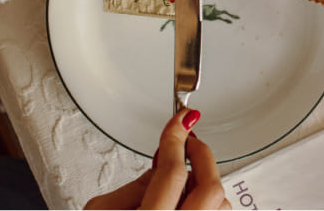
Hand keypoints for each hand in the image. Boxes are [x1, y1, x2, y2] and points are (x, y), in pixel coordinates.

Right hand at [85, 109, 226, 209]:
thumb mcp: (102, 209)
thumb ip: (136, 184)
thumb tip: (165, 159)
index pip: (173, 172)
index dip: (176, 138)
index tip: (180, 121)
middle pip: (210, 187)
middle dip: (202, 156)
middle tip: (189, 141)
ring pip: (221, 205)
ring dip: (207, 182)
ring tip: (184, 175)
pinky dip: (210, 203)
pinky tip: (189, 198)